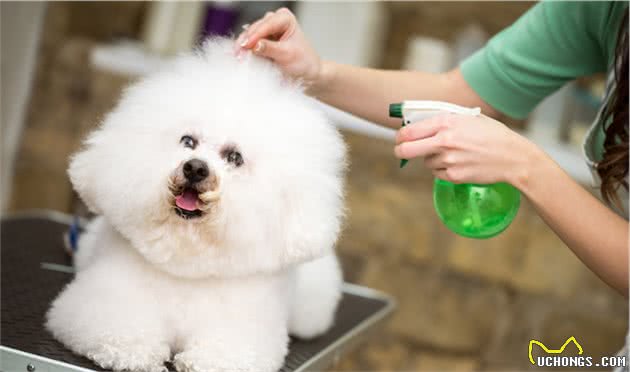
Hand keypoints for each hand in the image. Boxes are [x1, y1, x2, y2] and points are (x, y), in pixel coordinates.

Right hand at [236, 8, 322, 89]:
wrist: (306, 72)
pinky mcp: (262, 41)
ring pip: (250, 35)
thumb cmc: (303, 61)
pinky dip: (245, 50)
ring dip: (243, 46)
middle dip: (246, 41)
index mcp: (285, 18)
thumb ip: (270, 49)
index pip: (266, 25)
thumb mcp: (287, 55)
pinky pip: (250, 44)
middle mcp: (274, 21)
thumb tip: (254, 45)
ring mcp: (267, 31)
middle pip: (255, 29)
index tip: (245, 46)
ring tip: (237, 56)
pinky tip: (239, 55)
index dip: (254, 35)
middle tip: (237, 54)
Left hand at [394, 113, 539, 186]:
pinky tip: (459, 163)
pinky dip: (442, 169)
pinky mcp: (453, 175)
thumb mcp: (469, 118)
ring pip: (426, 162)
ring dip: (431, 159)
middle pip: (407, 149)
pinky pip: (437, 173)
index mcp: (447, 122)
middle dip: (399, 150)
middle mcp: (445, 140)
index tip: (399, 138)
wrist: (513, 157)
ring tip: (452, 154)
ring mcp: (448, 159)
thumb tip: (419, 123)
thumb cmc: (492, 134)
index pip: (410, 130)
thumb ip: (444, 119)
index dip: (400, 136)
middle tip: (400, 151)